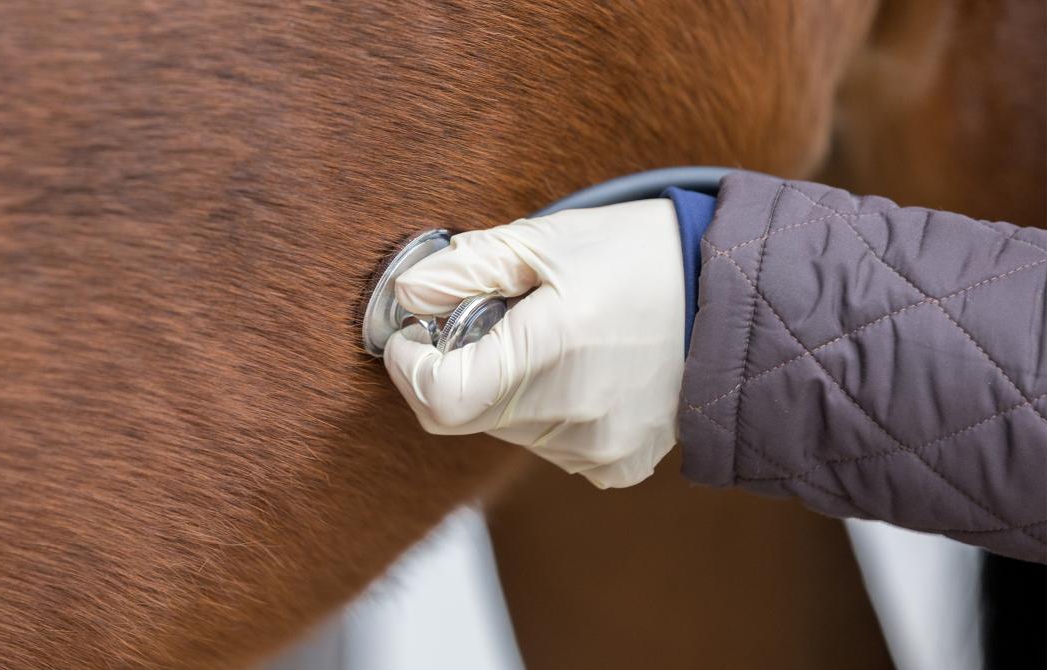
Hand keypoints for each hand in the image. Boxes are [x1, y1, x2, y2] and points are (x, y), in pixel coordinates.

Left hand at [383, 199, 685, 487]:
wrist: (730, 295)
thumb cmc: (639, 256)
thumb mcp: (547, 240)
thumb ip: (465, 268)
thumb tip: (406, 296)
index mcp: (550, 351)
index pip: (440, 399)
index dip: (410, 367)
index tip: (413, 335)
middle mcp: (571, 414)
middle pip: (466, 413)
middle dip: (460, 366)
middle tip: (498, 320)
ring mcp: (596, 448)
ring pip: (505, 430)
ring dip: (506, 388)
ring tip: (555, 341)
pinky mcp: (617, 466)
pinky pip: (549, 446)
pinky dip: (545, 412)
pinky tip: (582, 373)